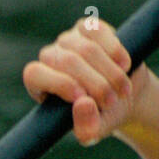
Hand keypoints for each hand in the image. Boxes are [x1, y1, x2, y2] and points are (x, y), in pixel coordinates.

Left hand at [23, 16, 150, 146]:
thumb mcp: (95, 130)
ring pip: (86, 48)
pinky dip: (114, 49)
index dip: (59, 83)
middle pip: (66, 61)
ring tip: (122, 90)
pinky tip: (124, 65)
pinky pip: (97, 30)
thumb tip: (83, 103)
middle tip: (112, 102)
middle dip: (95, 84)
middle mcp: (50, 58)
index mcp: (39, 83)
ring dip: (110, 72)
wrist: (124, 95)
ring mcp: (68, 40)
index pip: (34, 74)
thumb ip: (87, 128)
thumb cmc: (102, 115)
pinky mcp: (87, 28)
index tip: (84, 99)